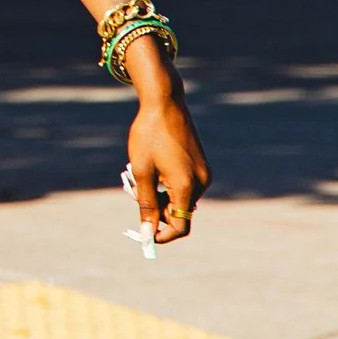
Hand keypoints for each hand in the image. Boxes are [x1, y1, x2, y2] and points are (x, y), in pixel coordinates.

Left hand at [125, 57, 208, 244]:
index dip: (161, 235)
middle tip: (134, 192)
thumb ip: (146, 204)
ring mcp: (203, 173)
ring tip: (140, 175)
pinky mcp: (201, 165)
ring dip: (160, 197)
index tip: (143, 233)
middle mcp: (201, 182)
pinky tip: (153, 167)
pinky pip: (185, 186)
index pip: (180, 227)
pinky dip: (168, 186)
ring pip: (181, 200)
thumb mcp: (141, 171)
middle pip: (179, 213)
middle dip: (156, 210)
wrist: (164, 103)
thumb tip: (146, 233)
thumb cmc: (149, 135)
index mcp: (187, 186)